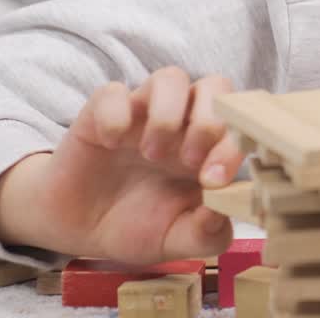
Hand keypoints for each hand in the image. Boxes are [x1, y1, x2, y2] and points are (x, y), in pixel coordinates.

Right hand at [0, 67, 244, 262]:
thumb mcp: (176, 241)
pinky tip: (111, 143)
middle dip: (209, 119)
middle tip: (188, 159)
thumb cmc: (137, 226)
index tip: (212, 181)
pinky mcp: (102, 113)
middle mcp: (182, 124)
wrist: (80, 230)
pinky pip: (113, 92)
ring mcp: (143, 114)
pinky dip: (115, 114)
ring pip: (171, 78)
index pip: (238, 124)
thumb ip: (206, 235)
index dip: (233, 146)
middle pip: (216, 85)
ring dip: (167, 114)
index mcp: (208, 149)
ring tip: (151, 153)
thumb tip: (220, 214)